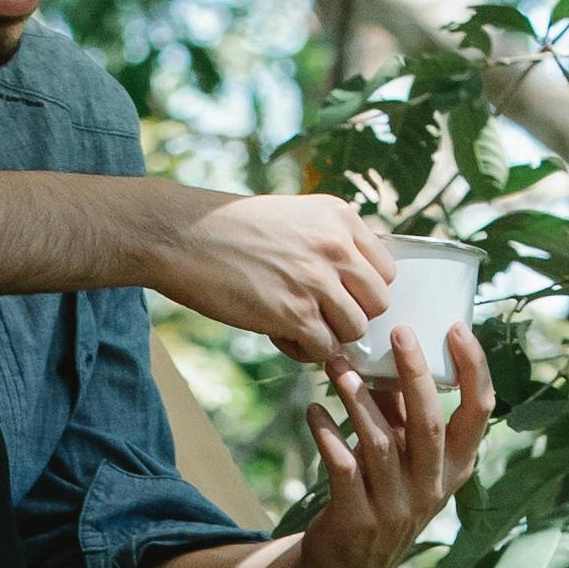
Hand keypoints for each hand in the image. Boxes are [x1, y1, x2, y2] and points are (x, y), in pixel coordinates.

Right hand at [148, 179, 399, 369]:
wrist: (183, 233)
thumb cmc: (230, 227)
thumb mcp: (293, 216)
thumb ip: (327, 240)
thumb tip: (351, 282)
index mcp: (340, 217)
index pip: (385, 270)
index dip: (363, 290)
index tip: (339, 296)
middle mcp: (336, 245)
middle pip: (378, 302)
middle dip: (351, 315)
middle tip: (319, 315)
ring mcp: (317, 280)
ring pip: (354, 329)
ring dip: (329, 336)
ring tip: (297, 326)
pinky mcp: (294, 313)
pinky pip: (324, 349)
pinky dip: (306, 351)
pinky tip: (281, 336)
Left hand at [277, 316, 490, 567]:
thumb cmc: (378, 495)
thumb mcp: (404, 458)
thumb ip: (403, 413)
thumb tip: (394, 351)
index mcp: (454, 468)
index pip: (479, 415)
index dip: (473, 371)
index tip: (456, 329)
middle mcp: (432, 489)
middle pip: (429, 423)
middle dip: (414, 373)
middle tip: (398, 333)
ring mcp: (396, 508)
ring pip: (378, 442)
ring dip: (356, 397)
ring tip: (335, 364)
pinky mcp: (357, 520)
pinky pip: (341, 466)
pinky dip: (326, 433)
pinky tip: (312, 410)